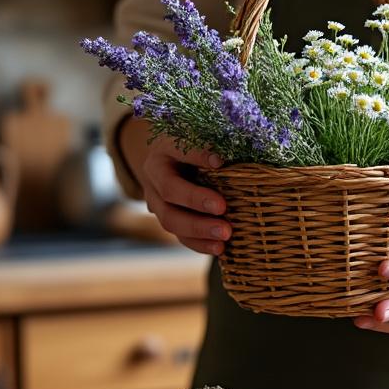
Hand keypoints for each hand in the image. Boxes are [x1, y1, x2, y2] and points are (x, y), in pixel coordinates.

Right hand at [139, 138, 230, 254]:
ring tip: (225, 235)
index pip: (179, 151)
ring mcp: (156, 202)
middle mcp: (154, 176)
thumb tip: (233, 158)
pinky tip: (220, 248)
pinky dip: (200, 244)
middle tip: (222, 207)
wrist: (169, 163)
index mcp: (164, 149)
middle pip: (169, 191)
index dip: (198, 156)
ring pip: (170, 219)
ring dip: (199, 230)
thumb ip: (213, 146)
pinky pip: (180, 236)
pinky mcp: (167, 220)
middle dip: (196, 201)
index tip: (220, 162)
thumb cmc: (194, 148)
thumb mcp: (200, 139)